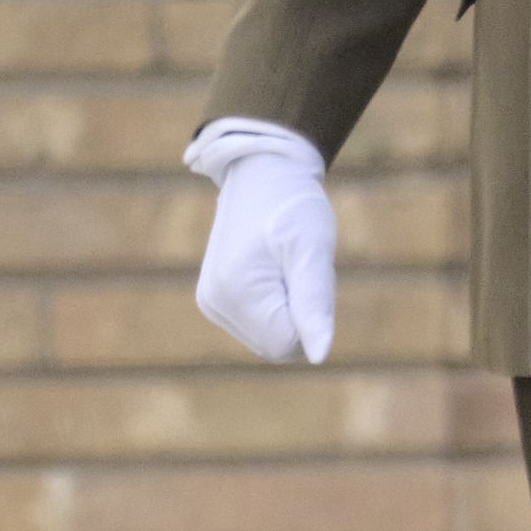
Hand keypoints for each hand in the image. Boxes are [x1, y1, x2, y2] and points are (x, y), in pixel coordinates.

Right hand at [187, 121, 335, 364]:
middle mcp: (214, 304)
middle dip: (299, 313)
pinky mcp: (216, 299)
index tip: (303, 271)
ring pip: (271, 336)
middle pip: (278, 345)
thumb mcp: (313, 248)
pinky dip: (277, 303)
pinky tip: (274, 268)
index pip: (288, 345)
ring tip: (286, 263)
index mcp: (234, 294)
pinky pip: (261, 323)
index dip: (310, 315)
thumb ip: (314, 303)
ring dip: (290, 308)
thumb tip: (318, 358)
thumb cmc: (293, 205)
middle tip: (297, 266)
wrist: (263, 172)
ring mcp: (212, 303)